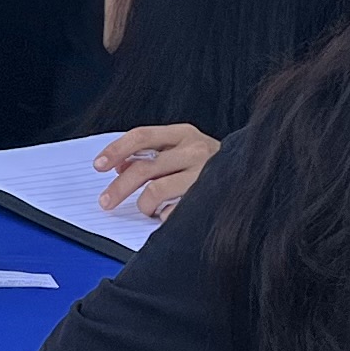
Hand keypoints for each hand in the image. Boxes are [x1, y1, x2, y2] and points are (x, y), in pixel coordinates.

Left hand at [92, 122, 217, 222]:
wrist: (250, 177)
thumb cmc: (208, 165)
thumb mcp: (180, 150)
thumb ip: (150, 154)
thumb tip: (119, 165)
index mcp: (183, 133)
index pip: (141, 136)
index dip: (116, 150)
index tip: (98, 165)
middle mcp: (195, 150)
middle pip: (144, 168)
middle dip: (118, 188)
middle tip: (105, 202)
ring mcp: (203, 174)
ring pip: (155, 192)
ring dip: (143, 205)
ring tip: (147, 209)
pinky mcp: (208, 198)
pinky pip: (173, 212)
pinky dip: (164, 216)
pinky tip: (169, 214)